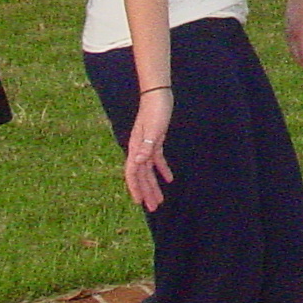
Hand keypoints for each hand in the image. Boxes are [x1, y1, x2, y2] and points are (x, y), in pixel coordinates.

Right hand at [124, 86, 174, 210]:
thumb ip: (145, 145)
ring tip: (160, 200)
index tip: (139, 202)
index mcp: (136, 147)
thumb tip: (137, 162)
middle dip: (147, 192)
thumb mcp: (153, 128)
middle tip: (154, 208)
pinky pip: (157, 160)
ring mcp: (146, 145)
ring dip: (153, 185)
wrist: (158, 94)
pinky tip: (169, 179)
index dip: (135, 188)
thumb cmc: (156, 110)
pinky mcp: (155, 140)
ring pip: (148, 170)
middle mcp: (138, 149)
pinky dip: (162, 170)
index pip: (133, 173)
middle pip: (141, 175)